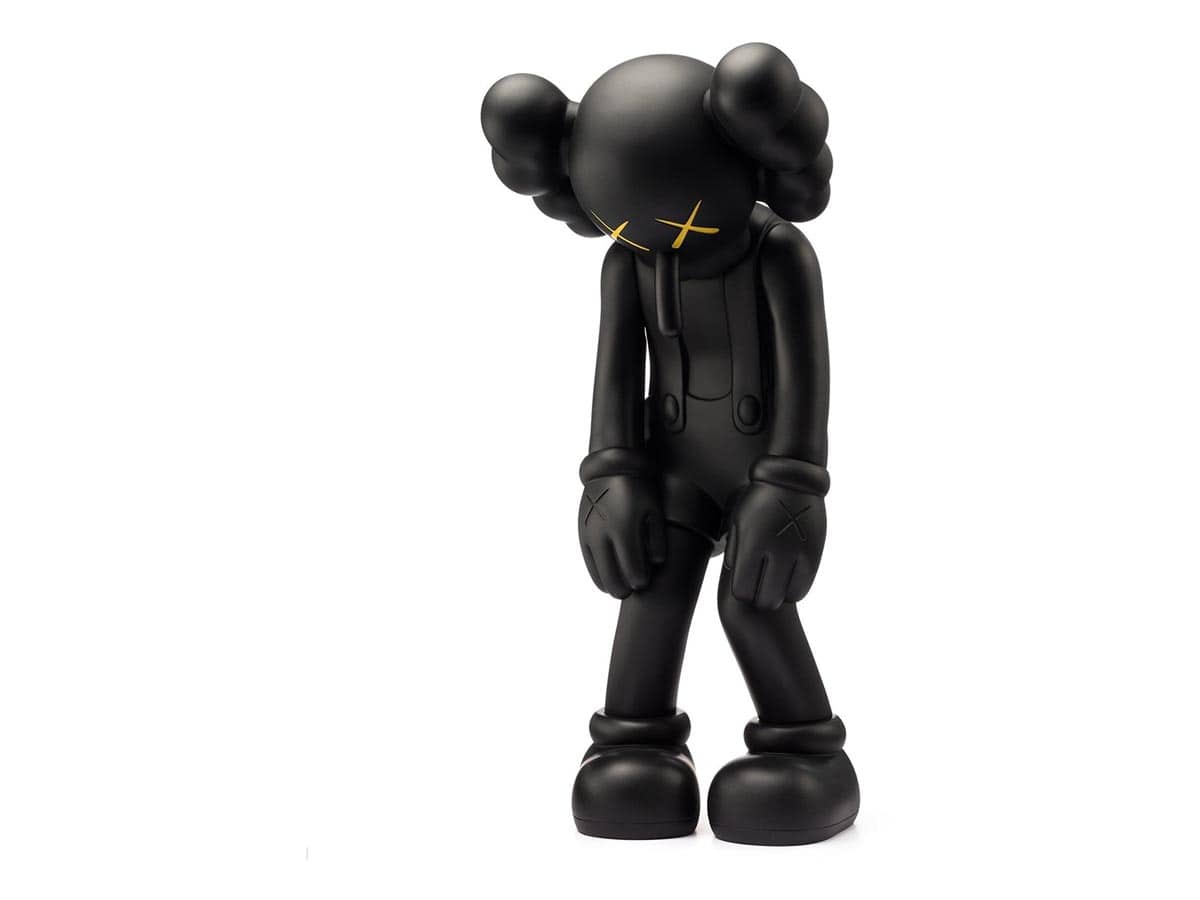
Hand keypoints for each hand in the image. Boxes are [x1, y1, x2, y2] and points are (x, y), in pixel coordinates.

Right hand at [578, 475, 666, 597]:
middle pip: (613, 580)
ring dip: (612, 585)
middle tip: (635, 589)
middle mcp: (603, 535)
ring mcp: (590, 535)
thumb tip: (657, 564)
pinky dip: (599, 576)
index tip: (646, 582)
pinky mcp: (582, 534)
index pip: (633, 571)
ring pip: (599, 575)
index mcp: (624, 530)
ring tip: (624, 587)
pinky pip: (589, 563)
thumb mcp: (654, 510)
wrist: (611, 468)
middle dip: (625, 590)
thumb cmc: (639, 489)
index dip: (641, 582)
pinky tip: (608, 582)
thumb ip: (657, 540)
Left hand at [724, 481, 826, 609]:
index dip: (742, 593)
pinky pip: (803, 587)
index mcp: (751, 544)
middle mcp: (776, 551)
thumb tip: (736, 577)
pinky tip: (787, 576)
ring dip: (778, 593)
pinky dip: (793, 588)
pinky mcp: (815, 553)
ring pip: (786, 597)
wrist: (791, 478)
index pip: (743, 591)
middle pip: (765, 599)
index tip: (743, 585)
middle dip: (759, 598)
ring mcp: (798, 553)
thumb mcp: (737, 521)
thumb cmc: (757, 499)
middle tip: (759, 588)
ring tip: (773, 580)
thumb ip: (734, 551)